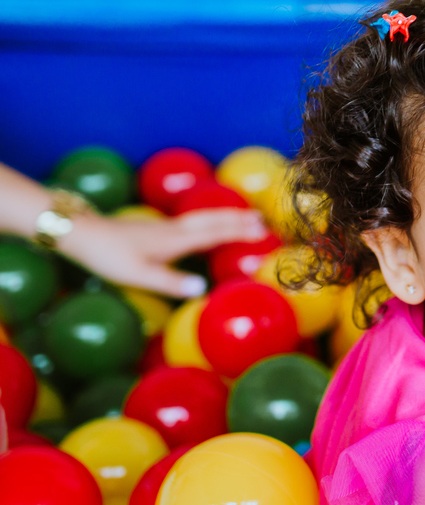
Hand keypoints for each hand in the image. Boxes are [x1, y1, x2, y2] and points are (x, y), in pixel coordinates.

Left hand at [57, 208, 268, 297]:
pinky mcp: (155, 228)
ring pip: (202, 218)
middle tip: (262, 218)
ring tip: (242, 217)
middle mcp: (175, 229)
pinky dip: (209, 220)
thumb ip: (171, 282)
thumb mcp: (140, 275)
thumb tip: (202, 287)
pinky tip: (204, 225)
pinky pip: (193, 221)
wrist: (82, 233)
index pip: (216, 234)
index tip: (263, 232)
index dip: (240, 233)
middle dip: (238, 219)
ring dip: (225, 217)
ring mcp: (165, 227)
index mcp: (177, 240)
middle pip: (212, 221)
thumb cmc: (110, 256)